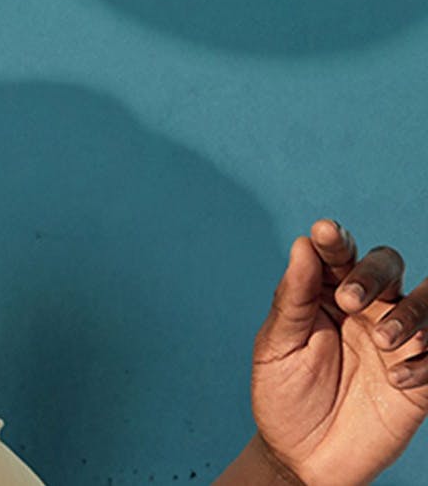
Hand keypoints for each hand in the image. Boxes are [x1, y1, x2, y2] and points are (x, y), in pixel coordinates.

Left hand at [249, 220, 427, 484]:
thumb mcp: (277, 347)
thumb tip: (303, 245)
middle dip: (373, 274)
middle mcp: (367, 309)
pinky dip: (425, 362)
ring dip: (411, 313)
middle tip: (348, 299)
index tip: (325, 233)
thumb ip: (292, 298)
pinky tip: (396, 380)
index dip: (336, 241)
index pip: (339, 257)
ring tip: (383, 341)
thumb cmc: (284, 394)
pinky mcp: (420, 378)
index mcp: (327, 295)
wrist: (302, 456)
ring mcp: (397, 342)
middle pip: (388, 266)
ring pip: (426, 302)